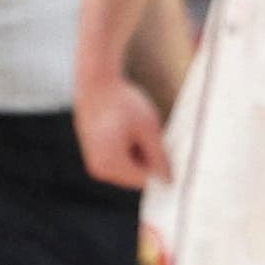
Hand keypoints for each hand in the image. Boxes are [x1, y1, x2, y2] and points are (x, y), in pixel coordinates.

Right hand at [75, 65, 171, 193]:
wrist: (96, 84)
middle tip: (146, 131)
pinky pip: (119, 162)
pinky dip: (128, 150)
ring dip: (138, 154)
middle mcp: (100, 170)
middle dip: (147, 159)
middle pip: (136, 176)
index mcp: (111, 164)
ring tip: (134, 128)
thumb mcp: (148, 128)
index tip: (160, 141)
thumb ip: (159, 157)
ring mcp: (96, 165)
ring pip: (129, 169)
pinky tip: (126, 130)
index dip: (159, 164)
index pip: (146, 179)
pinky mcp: (95, 157)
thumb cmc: (123, 103)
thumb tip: (168, 180)